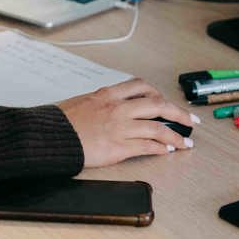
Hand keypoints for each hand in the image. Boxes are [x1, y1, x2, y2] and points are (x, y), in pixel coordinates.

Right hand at [57, 79, 198, 168]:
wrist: (48, 136)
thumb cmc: (60, 121)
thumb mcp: (82, 101)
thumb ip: (101, 102)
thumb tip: (111, 106)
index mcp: (108, 94)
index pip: (141, 87)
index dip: (159, 94)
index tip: (167, 101)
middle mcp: (118, 108)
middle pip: (158, 105)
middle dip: (178, 113)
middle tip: (190, 120)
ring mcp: (119, 127)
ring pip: (157, 128)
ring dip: (175, 136)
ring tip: (184, 143)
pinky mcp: (118, 147)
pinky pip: (146, 146)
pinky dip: (160, 148)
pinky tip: (166, 151)